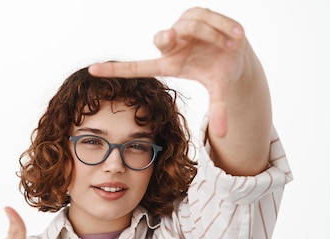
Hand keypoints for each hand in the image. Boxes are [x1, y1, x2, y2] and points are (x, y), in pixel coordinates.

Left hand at [89, 7, 251, 138]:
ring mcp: (182, 27)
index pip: (137, 67)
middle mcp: (172, 44)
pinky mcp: (196, 13)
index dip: (115, 70)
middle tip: (172, 38)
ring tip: (230, 44)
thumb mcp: (219, 90)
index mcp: (170, 64)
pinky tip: (236, 36)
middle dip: (166, 38)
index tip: (91, 71)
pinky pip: (206, 16)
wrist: (238, 52)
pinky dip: (223, 27)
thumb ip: (219, 109)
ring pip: (191, 26)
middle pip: (162, 39)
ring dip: (214, 36)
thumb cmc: (219, 72)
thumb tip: (224, 134)